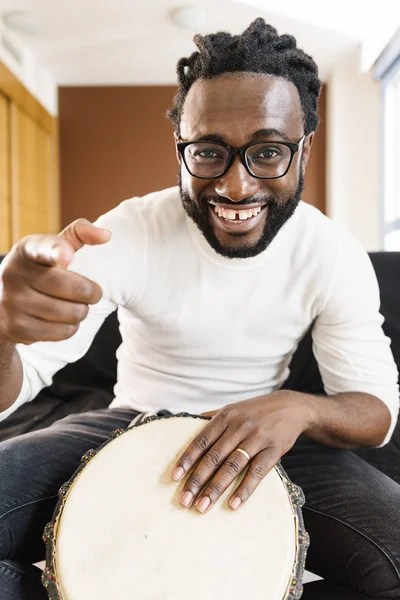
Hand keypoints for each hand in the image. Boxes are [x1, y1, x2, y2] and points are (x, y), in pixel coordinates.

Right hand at [0, 219, 110, 344]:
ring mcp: (14, 303)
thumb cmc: (39, 270)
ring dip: (82, 311)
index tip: (67, 255)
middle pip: (71, 287)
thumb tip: (106, 235)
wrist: (0, 303)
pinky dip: (71, 327)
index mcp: (27, 250)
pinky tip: (62, 319)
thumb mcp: (51, 248)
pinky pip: (63, 332)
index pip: (42, 248)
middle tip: (93, 293)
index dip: (56, 251)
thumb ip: (78, 234)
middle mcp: (15, 274)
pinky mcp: (18, 329)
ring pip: (71, 313)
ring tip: (75, 306)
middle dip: (92, 292)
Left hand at [171, 392, 312, 512]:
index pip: (202, 440)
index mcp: (226, 417)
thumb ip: (212, 417)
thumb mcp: (234, 408)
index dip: (187, 459)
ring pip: (232, 466)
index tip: (175, 477)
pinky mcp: (273, 451)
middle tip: (184, 500)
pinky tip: (233, 504)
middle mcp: (239, 427)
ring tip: (202, 506)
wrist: (292, 407)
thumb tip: (187, 425)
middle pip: (214, 457)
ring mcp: (257, 438)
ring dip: (215, 488)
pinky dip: (244, 489)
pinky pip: (256, 472)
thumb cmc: (257, 411)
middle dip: (197, 480)